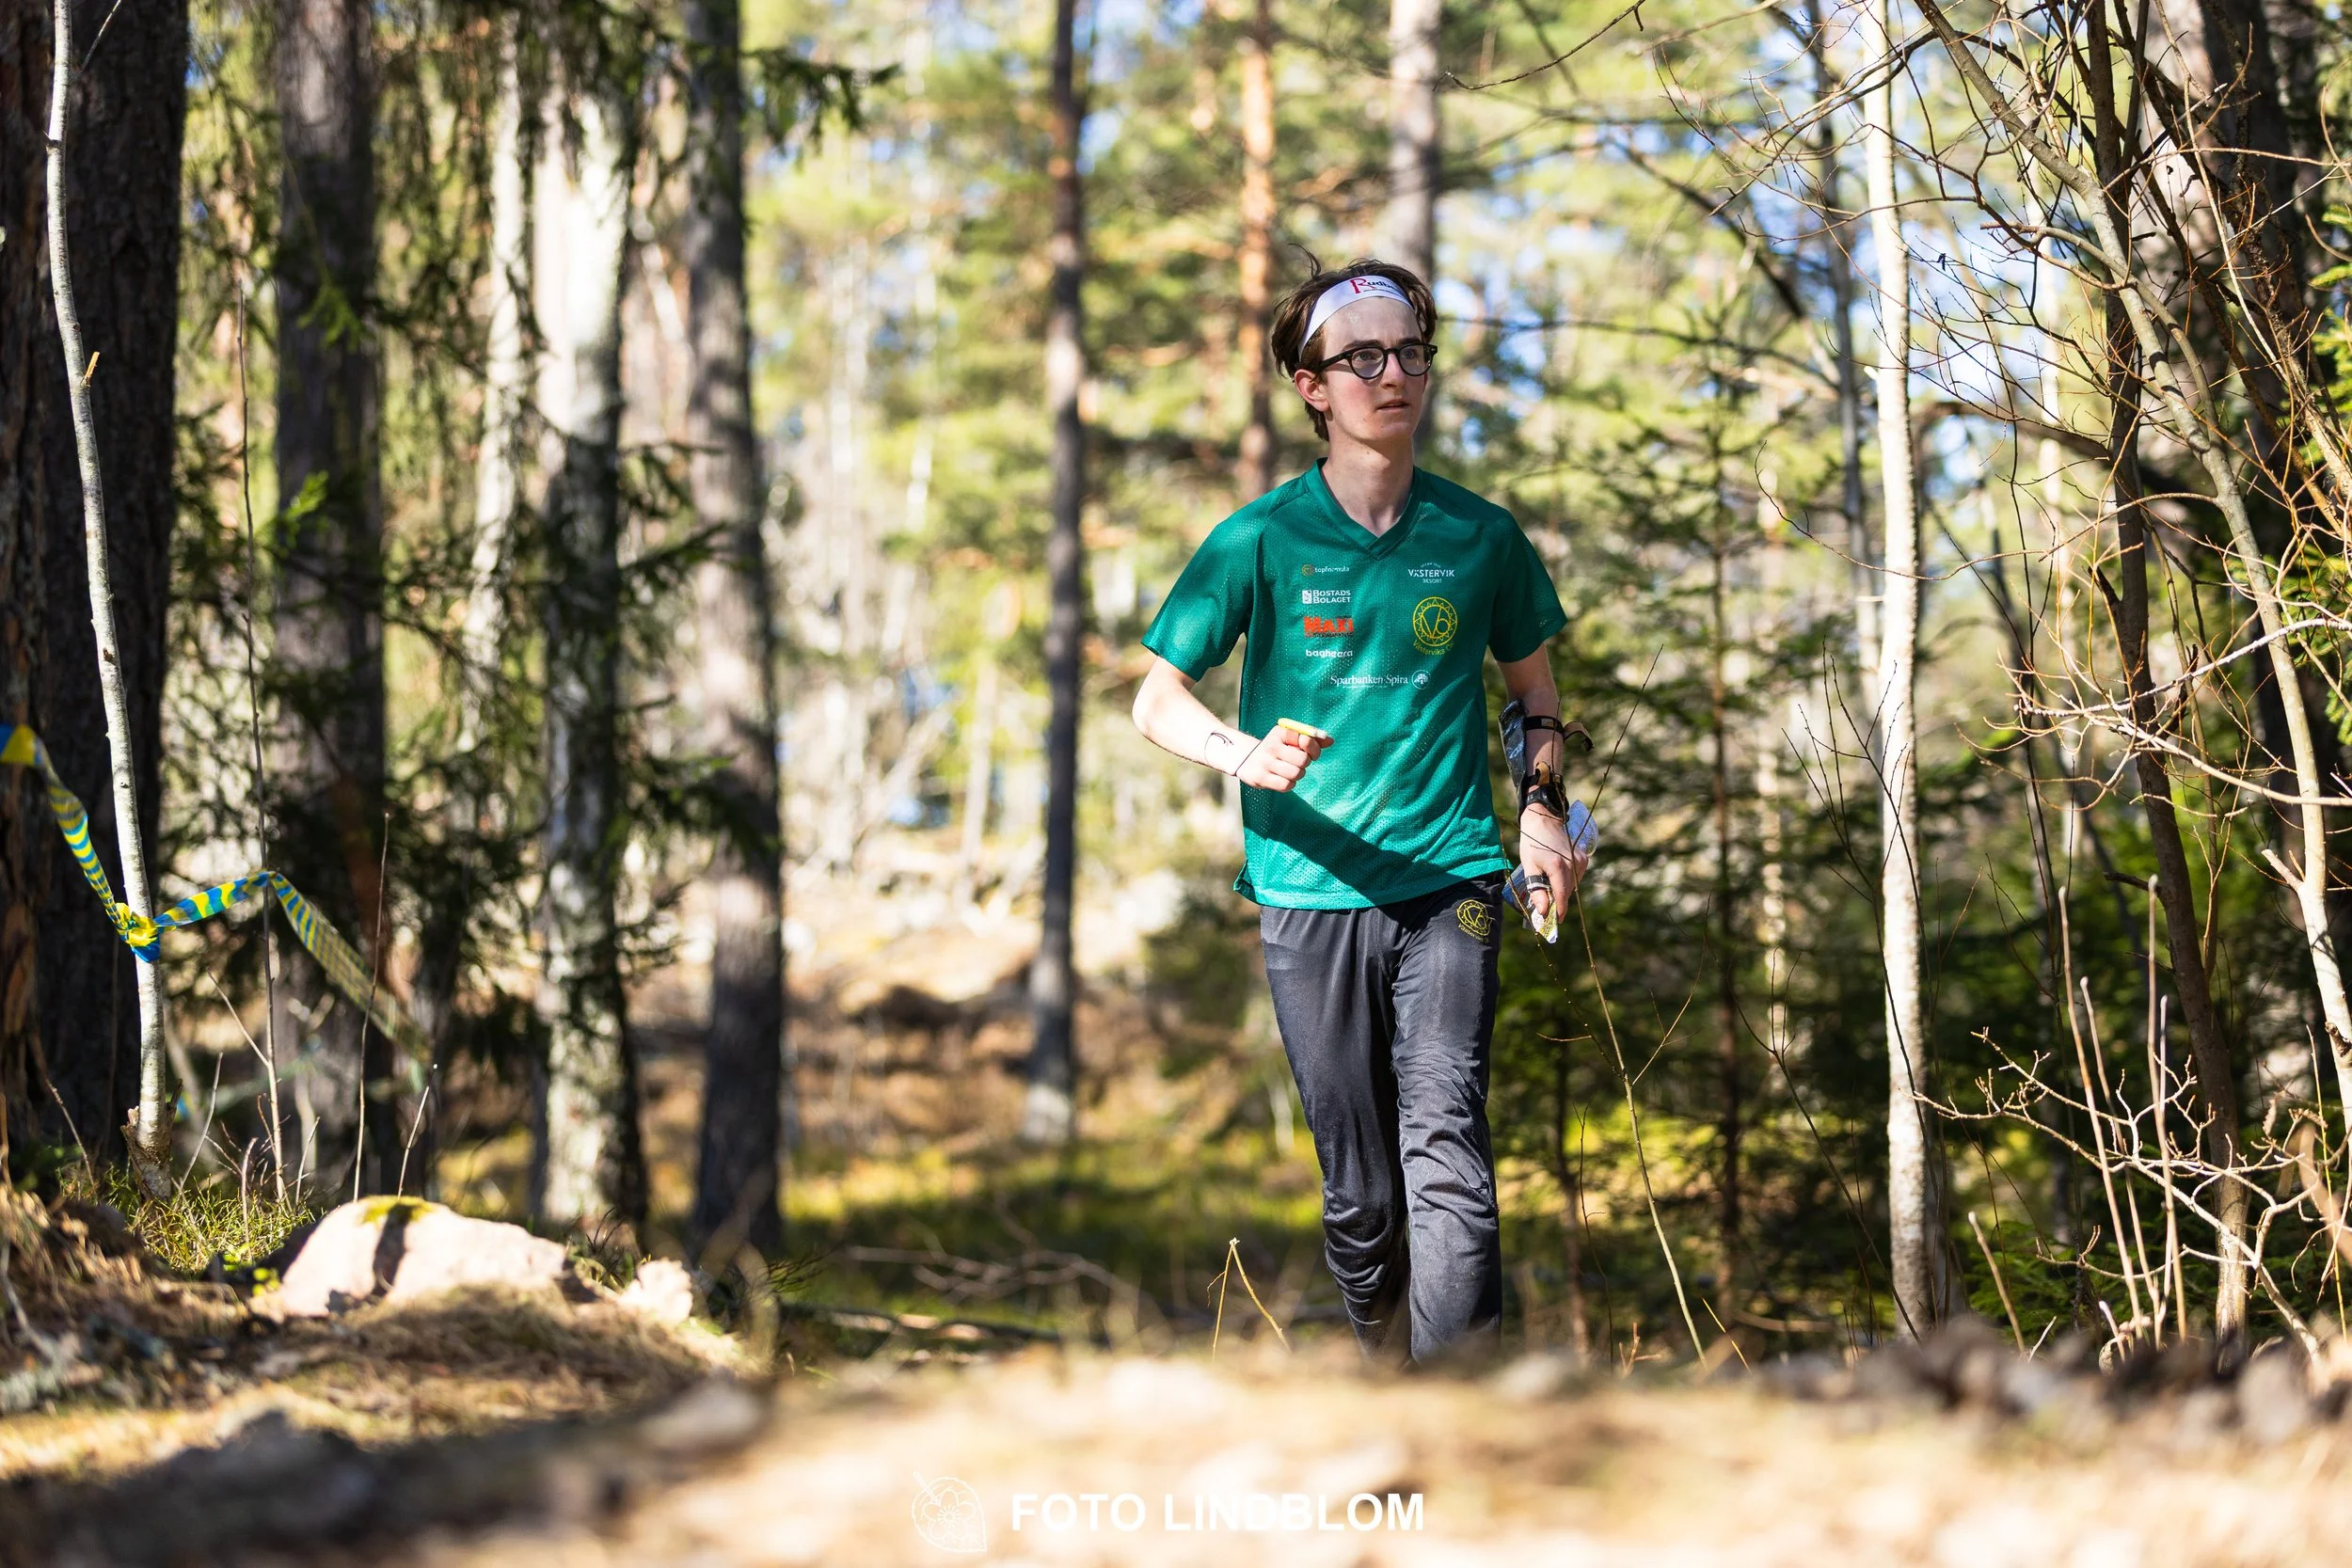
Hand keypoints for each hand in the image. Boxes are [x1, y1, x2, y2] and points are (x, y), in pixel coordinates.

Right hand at [1237, 728, 1323, 790]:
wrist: (1245, 759)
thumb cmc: (1274, 748)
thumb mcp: (1289, 738)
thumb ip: (1311, 738)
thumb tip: (1330, 741)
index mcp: (1280, 733)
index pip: (1306, 740)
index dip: (1313, 748)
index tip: (1308, 750)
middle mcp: (1271, 746)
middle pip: (1303, 760)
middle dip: (1305, 763)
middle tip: (1299, 763)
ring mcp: (1265, 763)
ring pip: (1296, 774)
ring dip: (1298, 774)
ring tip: (1291, 770)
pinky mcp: (1261, 778)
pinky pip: (1287, 786)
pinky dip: (1290, 784)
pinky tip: (1285, 778)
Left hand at [1517, 802, 1589, 921]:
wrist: (1544, 821)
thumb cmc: (1532, 843)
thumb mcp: (1529, 867)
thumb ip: (1537, 889)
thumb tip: (1542, 911)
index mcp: (1558, 866)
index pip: (1562, 896)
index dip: (1558, 911)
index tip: (1554, 921)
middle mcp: (1573, 864)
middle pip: (1568, 893)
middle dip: (1558, 902)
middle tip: (1546, 908)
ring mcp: (1580, 861)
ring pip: (1572, 886)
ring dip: (1562, 891)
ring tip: (1548, 888)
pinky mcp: (1583, 859)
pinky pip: (1576, 878)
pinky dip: (1567, 882)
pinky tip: (1556, 876)